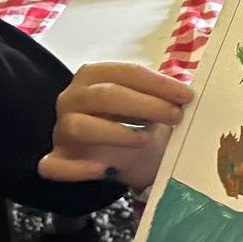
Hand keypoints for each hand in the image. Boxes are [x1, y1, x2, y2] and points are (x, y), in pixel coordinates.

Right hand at [39, 63, 192, 192]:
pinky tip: (103, 169)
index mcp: (94, 74)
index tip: (187, 95)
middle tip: (176, 116)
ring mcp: (61, 128)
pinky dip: (77, 169)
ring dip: (115, 132)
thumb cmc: (136, 120)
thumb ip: (165, 93)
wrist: (120, 154)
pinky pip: (55, 165)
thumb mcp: (150, 102)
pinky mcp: (55, 158)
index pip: (126, 72)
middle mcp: (72, 97)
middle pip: (104, 96)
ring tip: (145, 139)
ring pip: (79, 126)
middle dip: (144, 105)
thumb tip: (186, 88)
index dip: (158, 83)